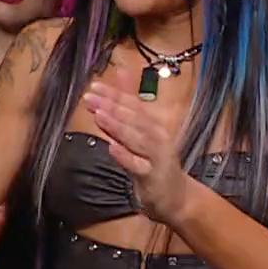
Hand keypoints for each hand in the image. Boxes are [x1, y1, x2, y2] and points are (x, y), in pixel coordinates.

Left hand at [83, 73, 196, 225]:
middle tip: (90, 97)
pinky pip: (138, 165)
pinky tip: (112, 148)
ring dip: (118, 126)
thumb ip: (130, 103)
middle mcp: (157, 136)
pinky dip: (125, 156)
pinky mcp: (152, 176)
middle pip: (133, 119)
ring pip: (136, 139)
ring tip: (99, 115)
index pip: (133, 104)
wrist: (177, 196)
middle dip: (111, 106)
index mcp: (154, 123)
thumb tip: (120, 72)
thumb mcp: (143, 129)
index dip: (114, 94)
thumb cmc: (156, 160)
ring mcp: (156, 156)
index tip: (94, 85)